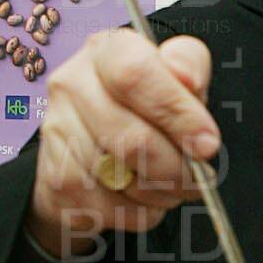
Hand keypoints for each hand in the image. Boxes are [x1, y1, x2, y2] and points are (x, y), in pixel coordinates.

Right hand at [27, 30, 218, 257]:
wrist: (99, 147)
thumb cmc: (147, 107)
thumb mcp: (178, 78)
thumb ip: (188, 67)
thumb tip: (188, 79)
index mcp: (106, 50)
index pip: (135, 75)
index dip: (177, 113)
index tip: (207, 144)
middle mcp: (72, 83)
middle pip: (130, 137)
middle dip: (176, 169)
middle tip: (198, 179)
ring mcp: (56, 130)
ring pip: (118, 178)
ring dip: (159, 193)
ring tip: (171, 186)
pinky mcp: (54, 177)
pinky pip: (107, 207)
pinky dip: (138, 212)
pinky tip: (144, 198)